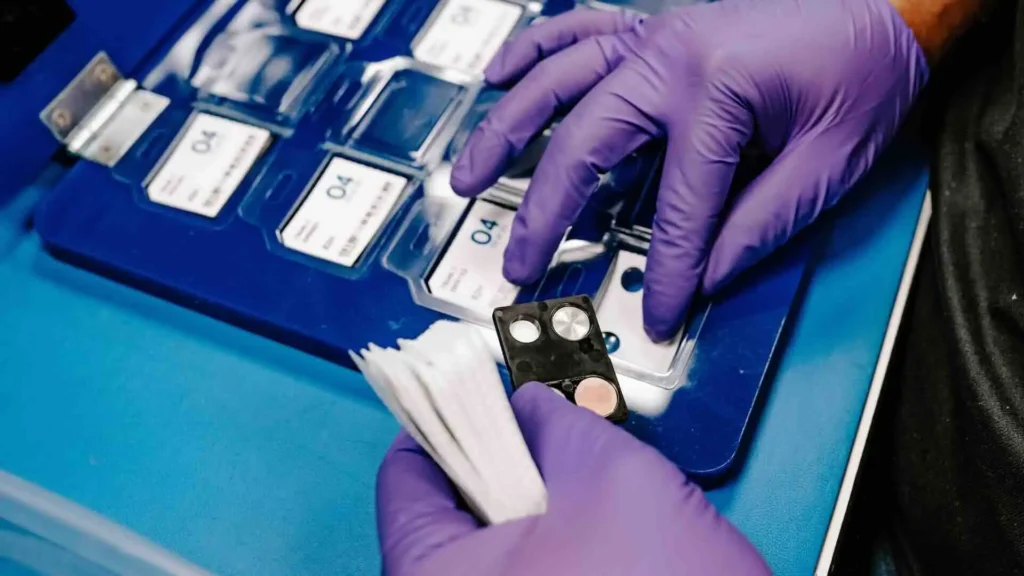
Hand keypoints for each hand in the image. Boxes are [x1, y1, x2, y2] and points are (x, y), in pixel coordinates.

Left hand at [376, 382, 768, 575]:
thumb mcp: (612, 481)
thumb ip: (558, 426)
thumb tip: (533, 407)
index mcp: (437, 575)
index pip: (408, 474)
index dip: (450, 419)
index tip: (482, 394)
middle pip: (453, 508)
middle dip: (506, 462)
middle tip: (553, 440)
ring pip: (499, 543)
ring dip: (541, 506)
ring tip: (594, 497)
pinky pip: (531, 572)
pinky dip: (559, 545)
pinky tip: (607, 540)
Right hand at [450, 0, 927, 340]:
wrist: (888, 3)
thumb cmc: (866, 75)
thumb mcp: (827, 164)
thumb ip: (758, 225)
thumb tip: (704, 278)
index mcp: (716, 89)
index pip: (679, 206)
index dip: (671, 270)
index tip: (661, 316)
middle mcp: (669, 57)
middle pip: (585, 145)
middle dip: (546, 213)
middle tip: (519, 264)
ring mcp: (654, 35)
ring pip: (557, 83)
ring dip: (506, 132)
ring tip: (466, 175)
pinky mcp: (654, 29)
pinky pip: (577, 31)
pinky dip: (533, 54)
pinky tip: (500, 79)